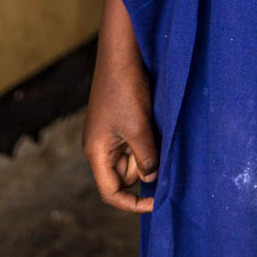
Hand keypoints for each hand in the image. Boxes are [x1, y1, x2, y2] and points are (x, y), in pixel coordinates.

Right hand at [82, 49, 159, 212]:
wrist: (121, 52)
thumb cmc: (125, 90)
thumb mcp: (138, 128)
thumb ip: (146, 159)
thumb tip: (152, 180)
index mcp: (96, 152)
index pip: (111, 192)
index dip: (133, 203)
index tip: (158, 202)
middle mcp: (99, 146)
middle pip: (125, 175)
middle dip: (145, 168)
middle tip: (160, 149)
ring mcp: (109, 133)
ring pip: (133, 157)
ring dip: (148, 152)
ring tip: (156, 130)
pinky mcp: (119, 120)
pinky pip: (135, 141)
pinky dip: (147, 139)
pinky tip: (155, 123)